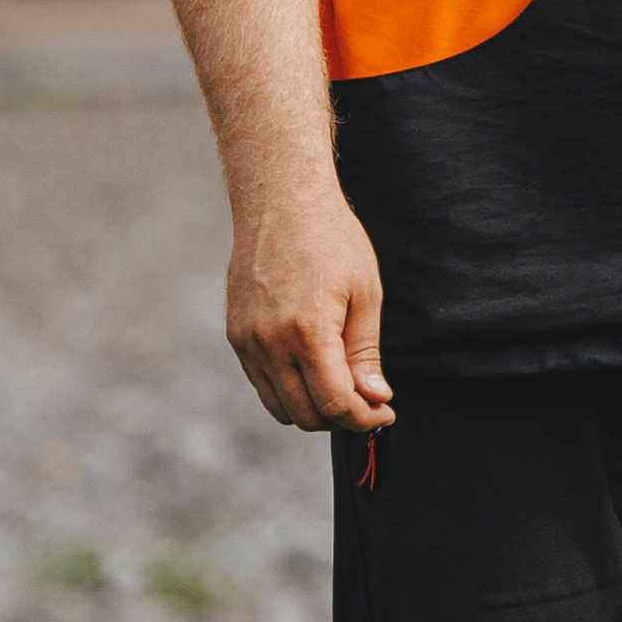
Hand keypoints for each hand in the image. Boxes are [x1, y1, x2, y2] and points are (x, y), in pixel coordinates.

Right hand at [225, 187, 395, 433]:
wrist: (281, 202)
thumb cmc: (332, 241)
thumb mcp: (365, 294)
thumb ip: (365, 353)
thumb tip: (374, 398)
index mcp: (308, 331)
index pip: (335, 402)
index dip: (364, 418)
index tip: (385, 413)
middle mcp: (270, 342)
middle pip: (305, 414)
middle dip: (342, 419)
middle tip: (369, 404)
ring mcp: (247, 340)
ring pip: (280, 406)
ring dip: (313, 410)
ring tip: (344, 389)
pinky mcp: (236, 334)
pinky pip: (262, 383)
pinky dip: (289, 391)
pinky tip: (315, 371)